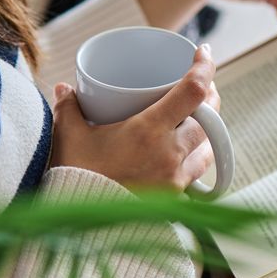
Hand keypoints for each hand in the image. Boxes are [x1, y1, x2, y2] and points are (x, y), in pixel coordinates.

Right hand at [48, 44, 222, 192]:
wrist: (79, 225)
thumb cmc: (74, 176)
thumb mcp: (69, 135)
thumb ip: (69, 107)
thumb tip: (65, 87)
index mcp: (150, 130)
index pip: (193, 91)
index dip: (205, 66)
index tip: (204, 52)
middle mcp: (171, 153)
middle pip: (210, 117)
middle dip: (211, 97)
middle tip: (201, 86)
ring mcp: (176, 178)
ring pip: (209, 146)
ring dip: (208, 129)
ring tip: (198, 119)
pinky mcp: (173, 197)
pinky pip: (197, 173)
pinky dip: (197, 158)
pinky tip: (187, 154)